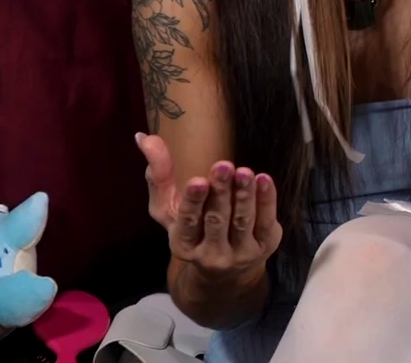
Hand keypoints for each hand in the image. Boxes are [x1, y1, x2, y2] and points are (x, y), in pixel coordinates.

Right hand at [138, 132, 282, 279]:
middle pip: (217, 220)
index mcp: (183, 244)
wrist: (224, 272)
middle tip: (224, 166)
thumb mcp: (169, 207)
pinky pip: (266, 222)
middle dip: (221, 193)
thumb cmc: (192, 229)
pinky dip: (266, 201)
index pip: (188, 222)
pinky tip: (263, 179)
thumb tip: (144, 137)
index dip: (194, 202)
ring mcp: (240, 253)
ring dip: (244, 195)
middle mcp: (211, 254)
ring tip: (245, 171)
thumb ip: (158, 174)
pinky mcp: (264, 246)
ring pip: (242, 221)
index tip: (198, 181)